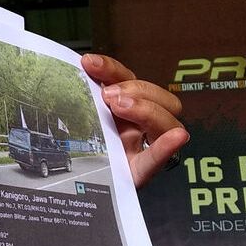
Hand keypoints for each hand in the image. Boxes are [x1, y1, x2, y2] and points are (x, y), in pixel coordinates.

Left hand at [82, 53, 188, 188]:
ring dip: (147, 109)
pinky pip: (157, 160)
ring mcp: (141, 147)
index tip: (89, 63)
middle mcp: (137, 125)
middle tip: (109, 95)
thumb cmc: (75, 146)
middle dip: (135, 89)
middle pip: (159, 97)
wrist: (70, 182)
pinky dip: (167, 146)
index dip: (111, 68)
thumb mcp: (78, 115)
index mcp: (123, 108)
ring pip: (167, 123)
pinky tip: (176, 138)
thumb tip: (76, 67)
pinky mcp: (137, 172)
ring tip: (118, 108)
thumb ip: (80, 94)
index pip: (129, 79)